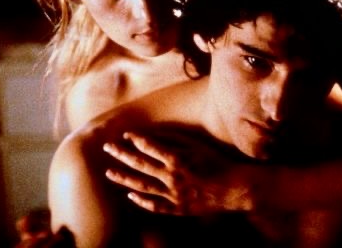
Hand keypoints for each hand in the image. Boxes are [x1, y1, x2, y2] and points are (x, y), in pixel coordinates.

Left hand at [103, 130, 254, 214]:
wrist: (235, 189)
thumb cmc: (218, 163)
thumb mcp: (198, 146)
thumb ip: (175, 140)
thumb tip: (155, 134)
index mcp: (177, 159)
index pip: (150, 146)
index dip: (136, 139)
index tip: (125, 134)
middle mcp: (172, 177)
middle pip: (141, 165)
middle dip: (122, 155)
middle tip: (107, 148)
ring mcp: (174, 195)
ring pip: (143, 186)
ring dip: (124, 178)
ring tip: (109, 173)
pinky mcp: (178, 209)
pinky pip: (155, 206)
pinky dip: (141, 201)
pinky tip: (130, 195)